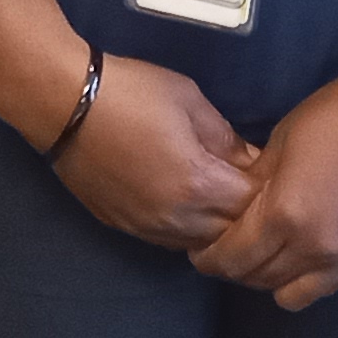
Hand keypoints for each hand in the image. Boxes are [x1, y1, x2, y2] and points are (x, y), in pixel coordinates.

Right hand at [48, 54, 261, 252]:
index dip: (267, 190)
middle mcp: (176, 218)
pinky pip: (169, 241)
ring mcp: (147, 227)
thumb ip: (226, 138)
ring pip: (200, 245)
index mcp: (198, 184)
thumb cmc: (131, 92)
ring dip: (218, 228)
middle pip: (231, 234)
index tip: (273, 173)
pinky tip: (188, 205)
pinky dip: (188, 230)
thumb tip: (251, 161)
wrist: (65, 102)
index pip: (253, 206)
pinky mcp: (124, 226)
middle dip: (248, 215)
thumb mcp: (190, 101)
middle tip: (252, 188)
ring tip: (223, 199)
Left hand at [194, 63, 337, 309]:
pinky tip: (297, 257)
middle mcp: (312, 248)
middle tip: (226, 250)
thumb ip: (254, 187)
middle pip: (256, 279)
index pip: (233, 259)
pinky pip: (322, 289)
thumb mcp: (279, 144)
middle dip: (234, 268)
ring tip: (263, 255)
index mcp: (284, 215)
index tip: (201, 252)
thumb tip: (236, 211)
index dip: (209, 259)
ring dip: (268, 279)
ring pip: (288, 294)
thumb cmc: (334, 119)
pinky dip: (302, 280)